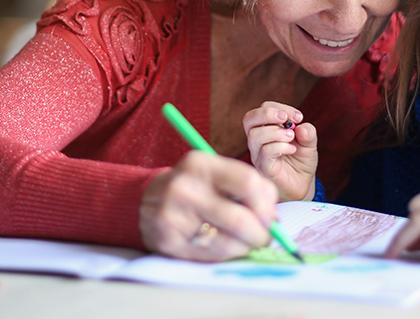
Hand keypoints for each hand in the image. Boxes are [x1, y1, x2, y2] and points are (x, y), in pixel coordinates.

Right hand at [139, 151, 278, 260]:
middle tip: (264, 237)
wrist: (145, 201)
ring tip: (247, 242)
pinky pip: (212, 254)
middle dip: (262, 234)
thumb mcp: (214, 174)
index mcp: (201, 163)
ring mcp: (174, 215)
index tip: (271, 216)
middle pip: (241, 218)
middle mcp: (185, 187)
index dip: (267, 203)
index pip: (248, 181)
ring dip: (247, 247)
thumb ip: (245, 187)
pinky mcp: (169, 240)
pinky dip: (228, 254)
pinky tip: (227, 246)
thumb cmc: (193, 188)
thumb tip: (274, 217)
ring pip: (229, 242)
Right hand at [243, 101, 317, 201]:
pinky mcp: (264, 168)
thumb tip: (302, 126)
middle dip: (268, 114)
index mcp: (266, 129)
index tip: (299, 117)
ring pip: (254, 135)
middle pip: (249, 118)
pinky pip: (265, 152)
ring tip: (291, 137)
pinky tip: (292, 149)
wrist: (302, 186)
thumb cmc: (301, 162)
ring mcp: (258, 155)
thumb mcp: (309, 144)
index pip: (264, 108)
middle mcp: (258, 141)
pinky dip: (280, 146)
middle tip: (286, 119)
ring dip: (275, 132)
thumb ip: (308, 133)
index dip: (280, 108)